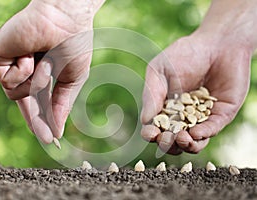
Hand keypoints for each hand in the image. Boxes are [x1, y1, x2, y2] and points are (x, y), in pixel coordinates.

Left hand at [0, 0, 104, 143]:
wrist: (67, 21)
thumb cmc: (74, 45)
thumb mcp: (72, 80)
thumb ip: (61, 105)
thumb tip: (57, 132)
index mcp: (38, 72)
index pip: (35, 99)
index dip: (41, 117)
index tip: (48, 137)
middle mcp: (20, 68)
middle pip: (22, 102)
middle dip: (34, 119)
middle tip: (47, 139)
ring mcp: (8, 62)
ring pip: (15, 94)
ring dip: (36, 82)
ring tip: (45, 62)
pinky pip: (7, 81)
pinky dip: (24, 71)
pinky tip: (30, 55)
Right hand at [141, 33, 251, 153]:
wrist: (217, 42)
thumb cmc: (184, 54)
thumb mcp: (159, 71)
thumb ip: (152, 94)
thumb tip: (145, 119)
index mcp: (165, 107)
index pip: (156, 127)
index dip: (151, 133)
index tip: (149, 133)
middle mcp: (183, 116)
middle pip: (173, 139)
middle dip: (167, 143)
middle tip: (165, 138)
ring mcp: (202, 117)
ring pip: (193, 141)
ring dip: (186, 145)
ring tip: (183, 139)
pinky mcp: (221, 114)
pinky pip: (211, 129)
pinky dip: (203, 134)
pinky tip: (196, 133)